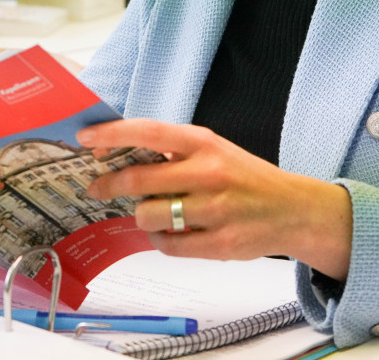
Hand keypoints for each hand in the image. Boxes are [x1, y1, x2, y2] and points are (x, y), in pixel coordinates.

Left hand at [77, 119, 352, 279]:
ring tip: (154, 212)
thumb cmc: (245, 177)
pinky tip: (173, 231)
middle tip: (96, 187)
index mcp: (204, 143)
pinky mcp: (218, 243)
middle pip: (139, 181)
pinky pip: (167, 245)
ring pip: (148, 215)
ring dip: (142, 215)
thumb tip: (120, 154)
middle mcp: (208, 173)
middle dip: (109, 185)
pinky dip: (161, 239)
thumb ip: (174, 152)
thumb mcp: (214, 150)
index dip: (112, 135)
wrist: (292, 209)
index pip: (149, 133)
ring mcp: (214, 210)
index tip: (86, 139)